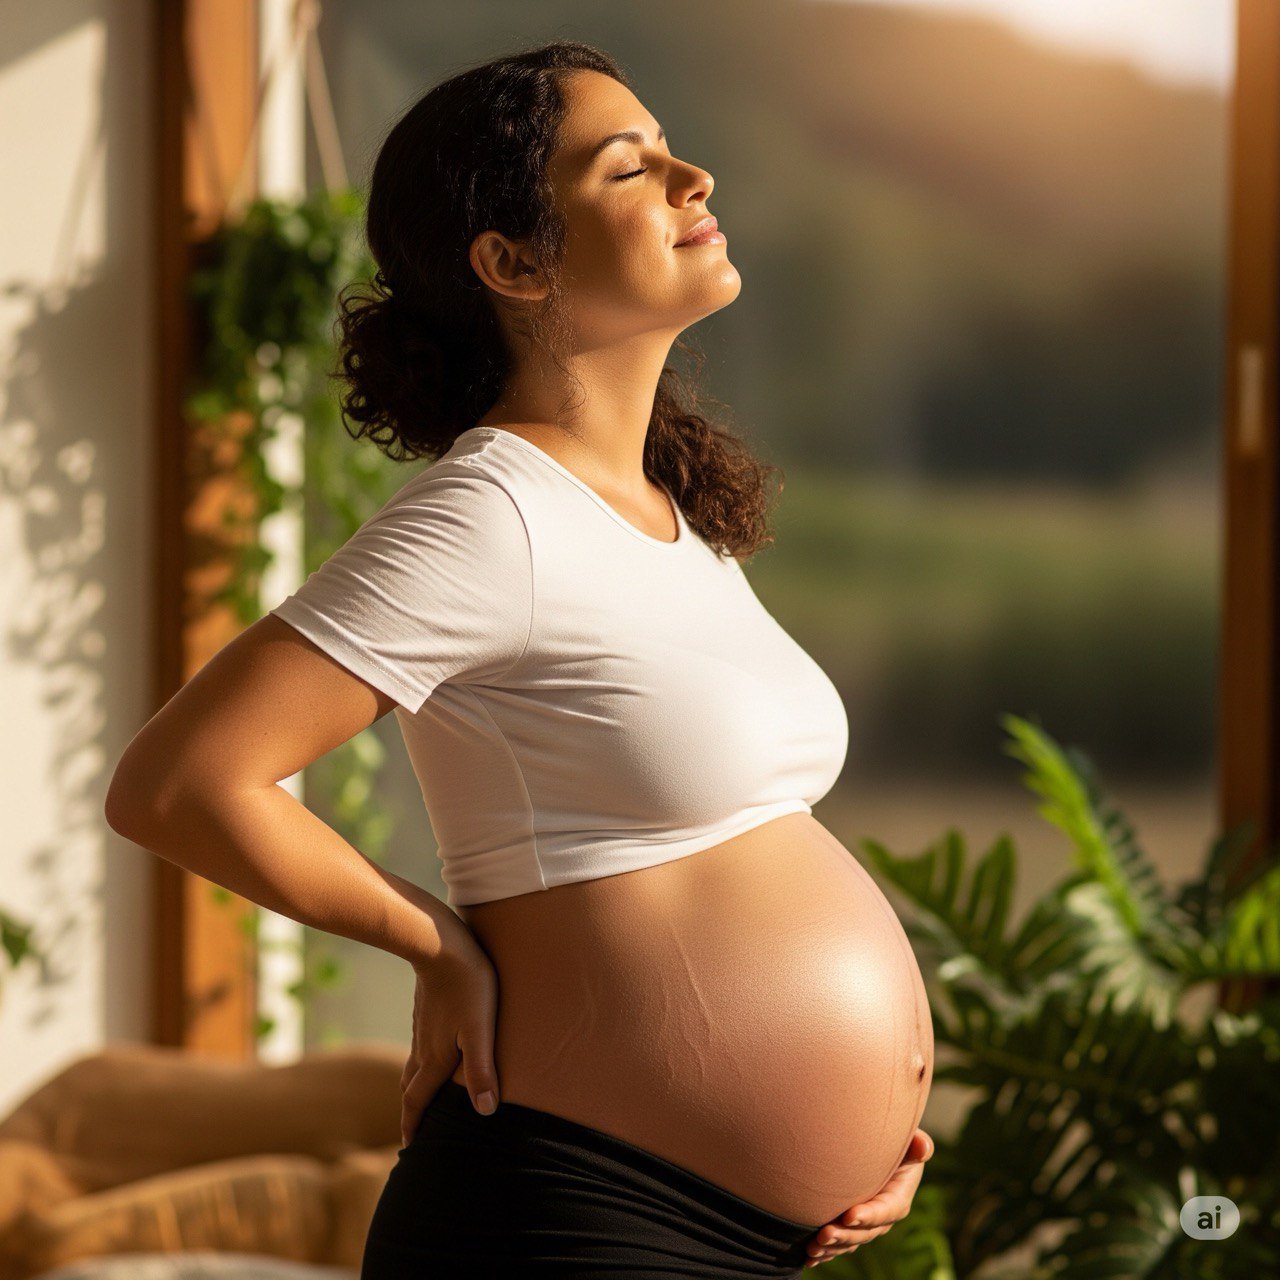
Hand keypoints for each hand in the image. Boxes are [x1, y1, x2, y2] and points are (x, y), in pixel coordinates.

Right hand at [398, 927, 500, 1149]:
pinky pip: (420, 1044)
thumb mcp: (479, 1029)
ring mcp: (422, 1026)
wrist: (439, 943)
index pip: (418, 1100)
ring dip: (414, 1086)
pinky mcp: (425, 1009)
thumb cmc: (468, 985)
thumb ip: (482, 1069)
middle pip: (411, 1086)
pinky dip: (421, 1061)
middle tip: (411, 1131)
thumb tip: (485, 1111)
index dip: (414, 1126)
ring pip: (413, 1064)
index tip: (409, 1149)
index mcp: (434, 1058)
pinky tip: (432, 1052)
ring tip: (420, 1097)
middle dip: (410, 1111)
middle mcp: (423, 1046)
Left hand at [803, 1129, 933, 1268]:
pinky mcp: (851, 1227)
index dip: (869, 1215)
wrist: (879, 1152)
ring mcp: (866, 1225)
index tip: (849, 1215)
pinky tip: (810, 1258)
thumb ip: (916, 1146)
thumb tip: (922, 1147)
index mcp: (897, 1198)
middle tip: (824, 1234)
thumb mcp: (907, 1144)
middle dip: (845, 1235)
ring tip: (812, 1248)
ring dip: (832, 1247)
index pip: (885, 1210)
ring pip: (850, 1241)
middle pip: (865, 1232)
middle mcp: (883, 1218)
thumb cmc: (894, 1144)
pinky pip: (839, 1244)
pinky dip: (825, 1253)